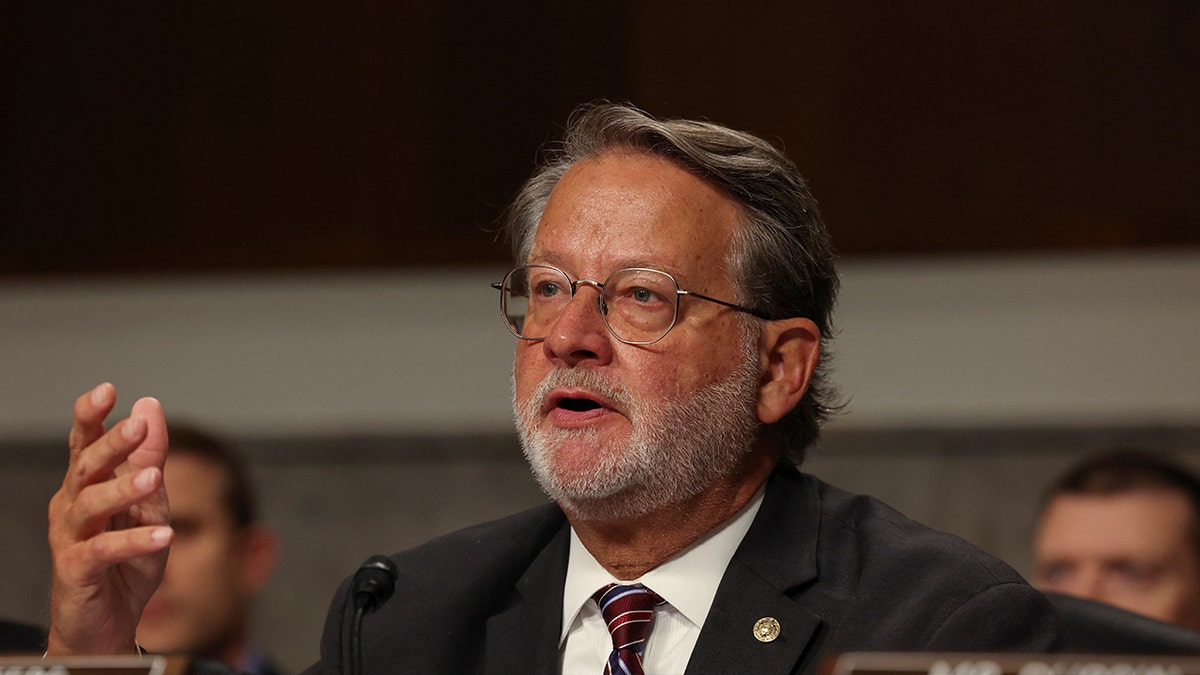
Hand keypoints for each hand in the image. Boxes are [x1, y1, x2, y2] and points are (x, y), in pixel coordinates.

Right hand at [47, 383, 172, 654]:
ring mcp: (71, 539)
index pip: (85, 444)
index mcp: (87, 485)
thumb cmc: (127, 559)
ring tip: (155, 478)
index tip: (107, 389)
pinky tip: (162, 535)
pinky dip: (134, 541)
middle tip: (136, 426)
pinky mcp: (78, 571)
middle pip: (87, 468)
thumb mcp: (149, 502)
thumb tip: (149, 405)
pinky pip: (105, 551)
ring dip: (125, 489)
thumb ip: (149, 457)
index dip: (91, 416)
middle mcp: (72, 506)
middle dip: (111, 445)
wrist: (110, 621)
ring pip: (91, 506)